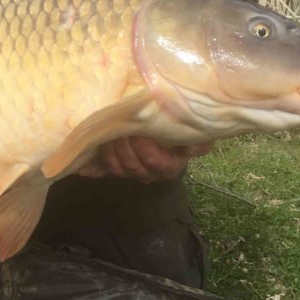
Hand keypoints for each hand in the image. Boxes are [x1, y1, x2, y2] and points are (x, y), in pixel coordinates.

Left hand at [78, 137, 212, 181]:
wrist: (170, 144)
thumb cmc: (182, 138)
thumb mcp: (198, 138)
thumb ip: (199, 143)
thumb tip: (191, 148)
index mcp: (169, 167)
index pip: (155, 163)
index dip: (144, 149)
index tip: (139, 131)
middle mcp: (150, 174)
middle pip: (133, 165)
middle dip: (124, 145)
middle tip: (120, 125)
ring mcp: (133, 173)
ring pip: (119, 166)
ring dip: (111, 148)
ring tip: (110, 129)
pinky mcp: (119, 169)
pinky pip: (108, 167)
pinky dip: (102, 154)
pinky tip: (100, 139)